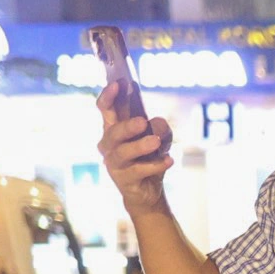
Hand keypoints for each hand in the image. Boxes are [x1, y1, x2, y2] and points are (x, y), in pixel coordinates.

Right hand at [97, 85, 172, 215]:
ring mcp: (114, 163)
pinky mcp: (123, 180)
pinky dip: (155, 165)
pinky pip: (139, 170)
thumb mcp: (161, 138)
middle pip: (113, 132)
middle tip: (143, 122)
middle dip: (127, 126)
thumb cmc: (150, 157)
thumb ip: (160, 127)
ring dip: (140, 146)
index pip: (105, 109)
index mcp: (113, 128)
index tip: (118, 83)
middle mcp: (109, 144)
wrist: (148, 190)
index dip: (109, 95)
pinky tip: (169, 160)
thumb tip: (156, 124)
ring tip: (156, 142)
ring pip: (123, 152)